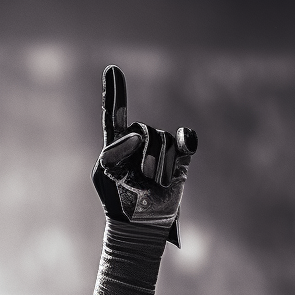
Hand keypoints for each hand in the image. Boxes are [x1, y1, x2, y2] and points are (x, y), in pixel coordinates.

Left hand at [92, 65, 196, 245]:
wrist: (143, 224)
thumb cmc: (120, 202)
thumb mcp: (107, 178)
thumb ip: (113, 155)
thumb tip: (136, 136)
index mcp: (116, 145)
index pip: (115, 114)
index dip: (115, 92)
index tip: (112, 70)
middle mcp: (139, 141)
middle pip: (145, 131)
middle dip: (143, 158)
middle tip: (139, 181)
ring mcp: (160, 148)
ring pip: (164, 141)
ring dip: (160, 166)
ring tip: (153, 184)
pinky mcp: (180, 157)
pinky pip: (186, 140)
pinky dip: (186, 142)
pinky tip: (187, 149)